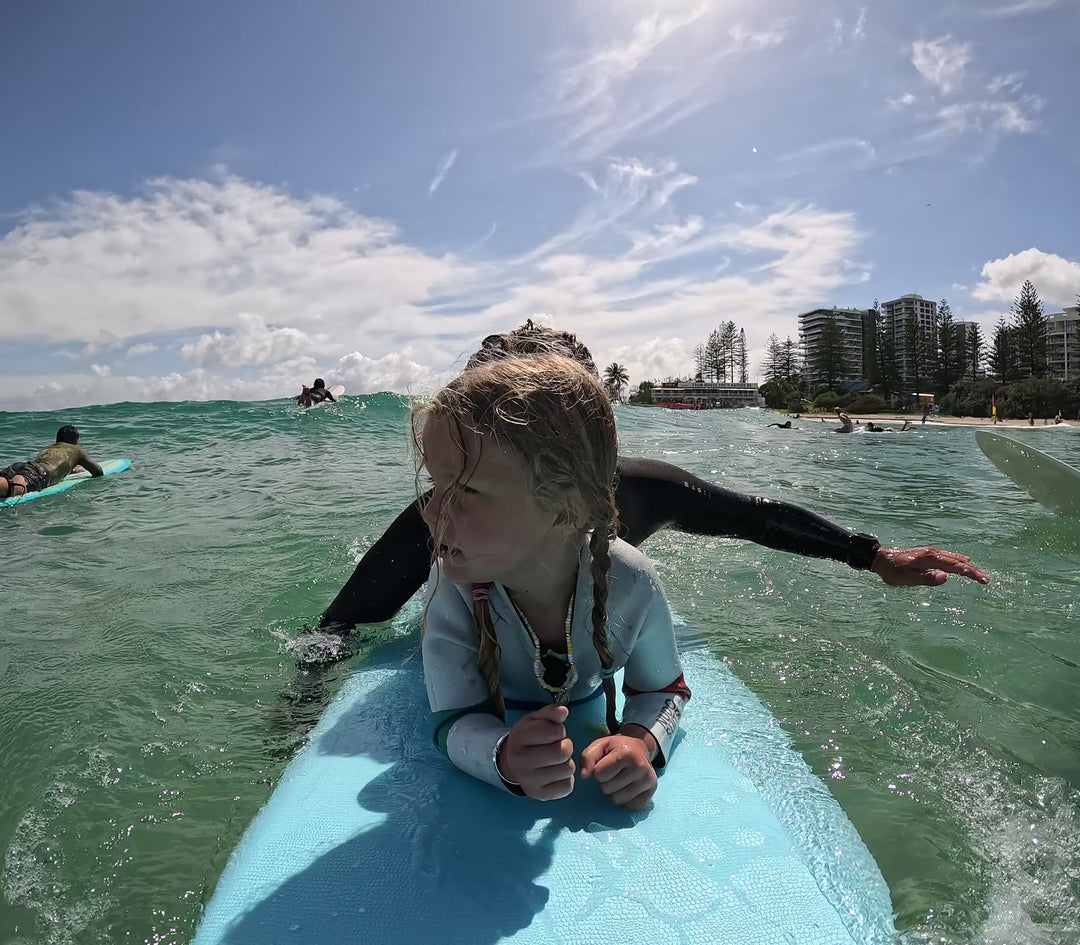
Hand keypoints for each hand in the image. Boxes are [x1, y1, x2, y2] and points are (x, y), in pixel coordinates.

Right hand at [499, 704, 574, 800]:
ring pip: (568, 769)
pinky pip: (568, 786)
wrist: (511, 764)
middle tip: (557, 746)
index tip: (553, 732)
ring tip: (556, 760)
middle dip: (566, 745)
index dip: (559, 730)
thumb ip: (549, 713)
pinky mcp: (539, 795)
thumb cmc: (527, 739)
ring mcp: (530, 781)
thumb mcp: (534, 720)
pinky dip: (566, 778)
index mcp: (519, 738)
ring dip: (567, 762)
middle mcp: (521, 762)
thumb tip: (564, 711)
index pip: (554, 731)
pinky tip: (556, 773)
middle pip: (563, 752)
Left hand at [579, 730, 656, 810]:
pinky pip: (632, 806)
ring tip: (621, 779)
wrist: (639, 747)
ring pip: (618, 800)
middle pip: (608, 789)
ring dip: (615, 792)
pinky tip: (629, 787)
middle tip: (614, 772)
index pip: (599, 774)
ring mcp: (648, 780)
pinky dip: (627, 799)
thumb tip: (583, 776)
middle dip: (606, 782)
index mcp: (626, 753)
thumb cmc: (616, 748)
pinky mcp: (653, 791)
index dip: (598, 770)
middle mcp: (641, 767)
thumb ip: (587, 758)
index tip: (605, 764)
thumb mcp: (600, 746)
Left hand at [872, 546, 988, 586]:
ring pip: (954, 557)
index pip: (955, 566)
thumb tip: (946, 577)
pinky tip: (962, 566)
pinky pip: (949, 557)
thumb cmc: (891, 571)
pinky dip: (959, 562)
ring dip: (968, 565)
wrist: (880, 558)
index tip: (983, 580)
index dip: (971, 573)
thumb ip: (926, 578)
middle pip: (958, 560)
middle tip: (986, 580)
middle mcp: (933, 552)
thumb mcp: (906, 579)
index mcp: (929, 558)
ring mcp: (931, 552)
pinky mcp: (928, 554)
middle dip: (973, 570)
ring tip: (979, 574)